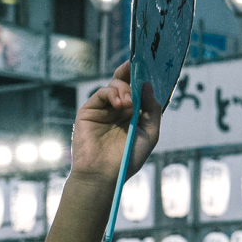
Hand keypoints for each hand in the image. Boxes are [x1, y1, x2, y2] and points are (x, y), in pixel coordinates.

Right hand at [69, 62, 160, 186]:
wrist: (104, 174)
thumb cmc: (128, 159)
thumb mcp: (149, 134)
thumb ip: (152, 110)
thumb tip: (148, 85)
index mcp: (132, 115)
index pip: (137, 91)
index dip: (141, 79)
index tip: (147, 67)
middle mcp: (117, 111)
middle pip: (124, 83)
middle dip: (130, 74)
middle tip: (136, 67)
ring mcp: (103, 110)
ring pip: (114, 86)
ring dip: (124, 89)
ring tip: (128, 103)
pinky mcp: (89, 111)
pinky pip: (101, 93)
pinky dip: (112, 93)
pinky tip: (120, 103)